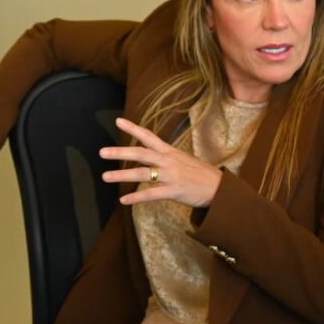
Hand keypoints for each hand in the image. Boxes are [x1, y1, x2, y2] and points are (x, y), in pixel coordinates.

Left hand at [101, 118, 223, 207]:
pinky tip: (124, 201)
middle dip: (120, 153)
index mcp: (171, 152)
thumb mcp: (184, 160)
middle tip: (102, 152)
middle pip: (141, 154)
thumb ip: (167, 158)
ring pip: (143, 173)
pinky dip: (137, 197)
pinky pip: (152, 194)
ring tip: (106, 177)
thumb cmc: (202, 175)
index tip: (118, 122)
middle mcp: (169, 161)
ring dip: (122, 175)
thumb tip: (153, 157)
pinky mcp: (175, 191)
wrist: (220, 188)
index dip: (133, 129)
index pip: (149, 137)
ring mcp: (172, 176)